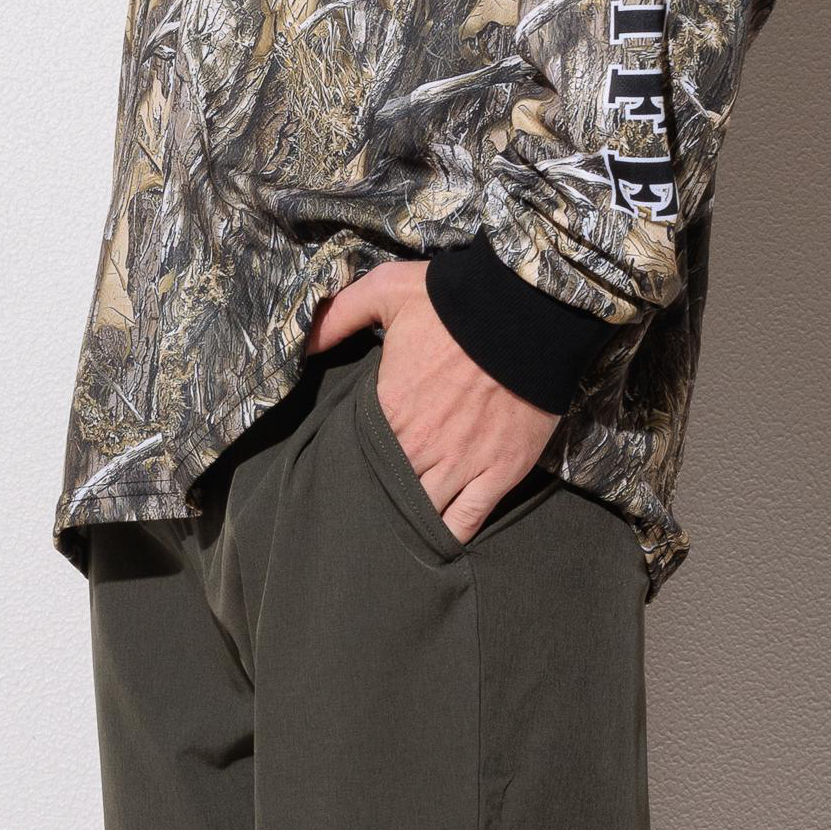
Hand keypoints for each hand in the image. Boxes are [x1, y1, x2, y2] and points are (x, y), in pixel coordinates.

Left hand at [304, 259, 560, 545]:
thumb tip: (303, 345)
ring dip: (410, 518)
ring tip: (400, 523)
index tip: (354, 458)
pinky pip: (468, 522)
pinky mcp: (499, 473)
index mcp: (389, 407)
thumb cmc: (454, 300)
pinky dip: (450, 535)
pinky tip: (438, 540)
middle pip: (388, 487)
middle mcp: (420, 445)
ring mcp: (461, 464)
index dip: (355, 457)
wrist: (527, 309)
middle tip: (375, 495)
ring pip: (422, 512)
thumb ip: (338, 315)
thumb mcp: (387, 289)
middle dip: (379, 493)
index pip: (358, 451)